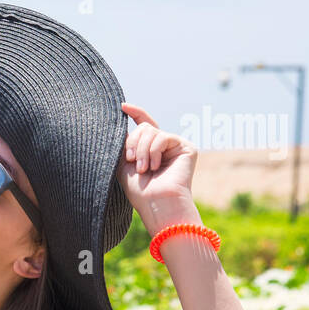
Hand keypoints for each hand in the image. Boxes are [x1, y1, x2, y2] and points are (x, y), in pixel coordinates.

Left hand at [118, 103, 198, 222]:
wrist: (156, 203)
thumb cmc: (139, 189)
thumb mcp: (123, 163)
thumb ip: (124, 143)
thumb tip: (122, 121)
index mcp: (148, 149)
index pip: (143, 125)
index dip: (135, 113)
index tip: (123, 106)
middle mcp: (162, 146)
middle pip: (143, 127)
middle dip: (133, 143)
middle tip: (133, 162)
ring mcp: (175, 145)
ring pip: (151, 130)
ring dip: (142, 150)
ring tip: (144, 169)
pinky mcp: (186, 147)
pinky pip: (163, 136)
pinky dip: (154, 151)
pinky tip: (156, 166)